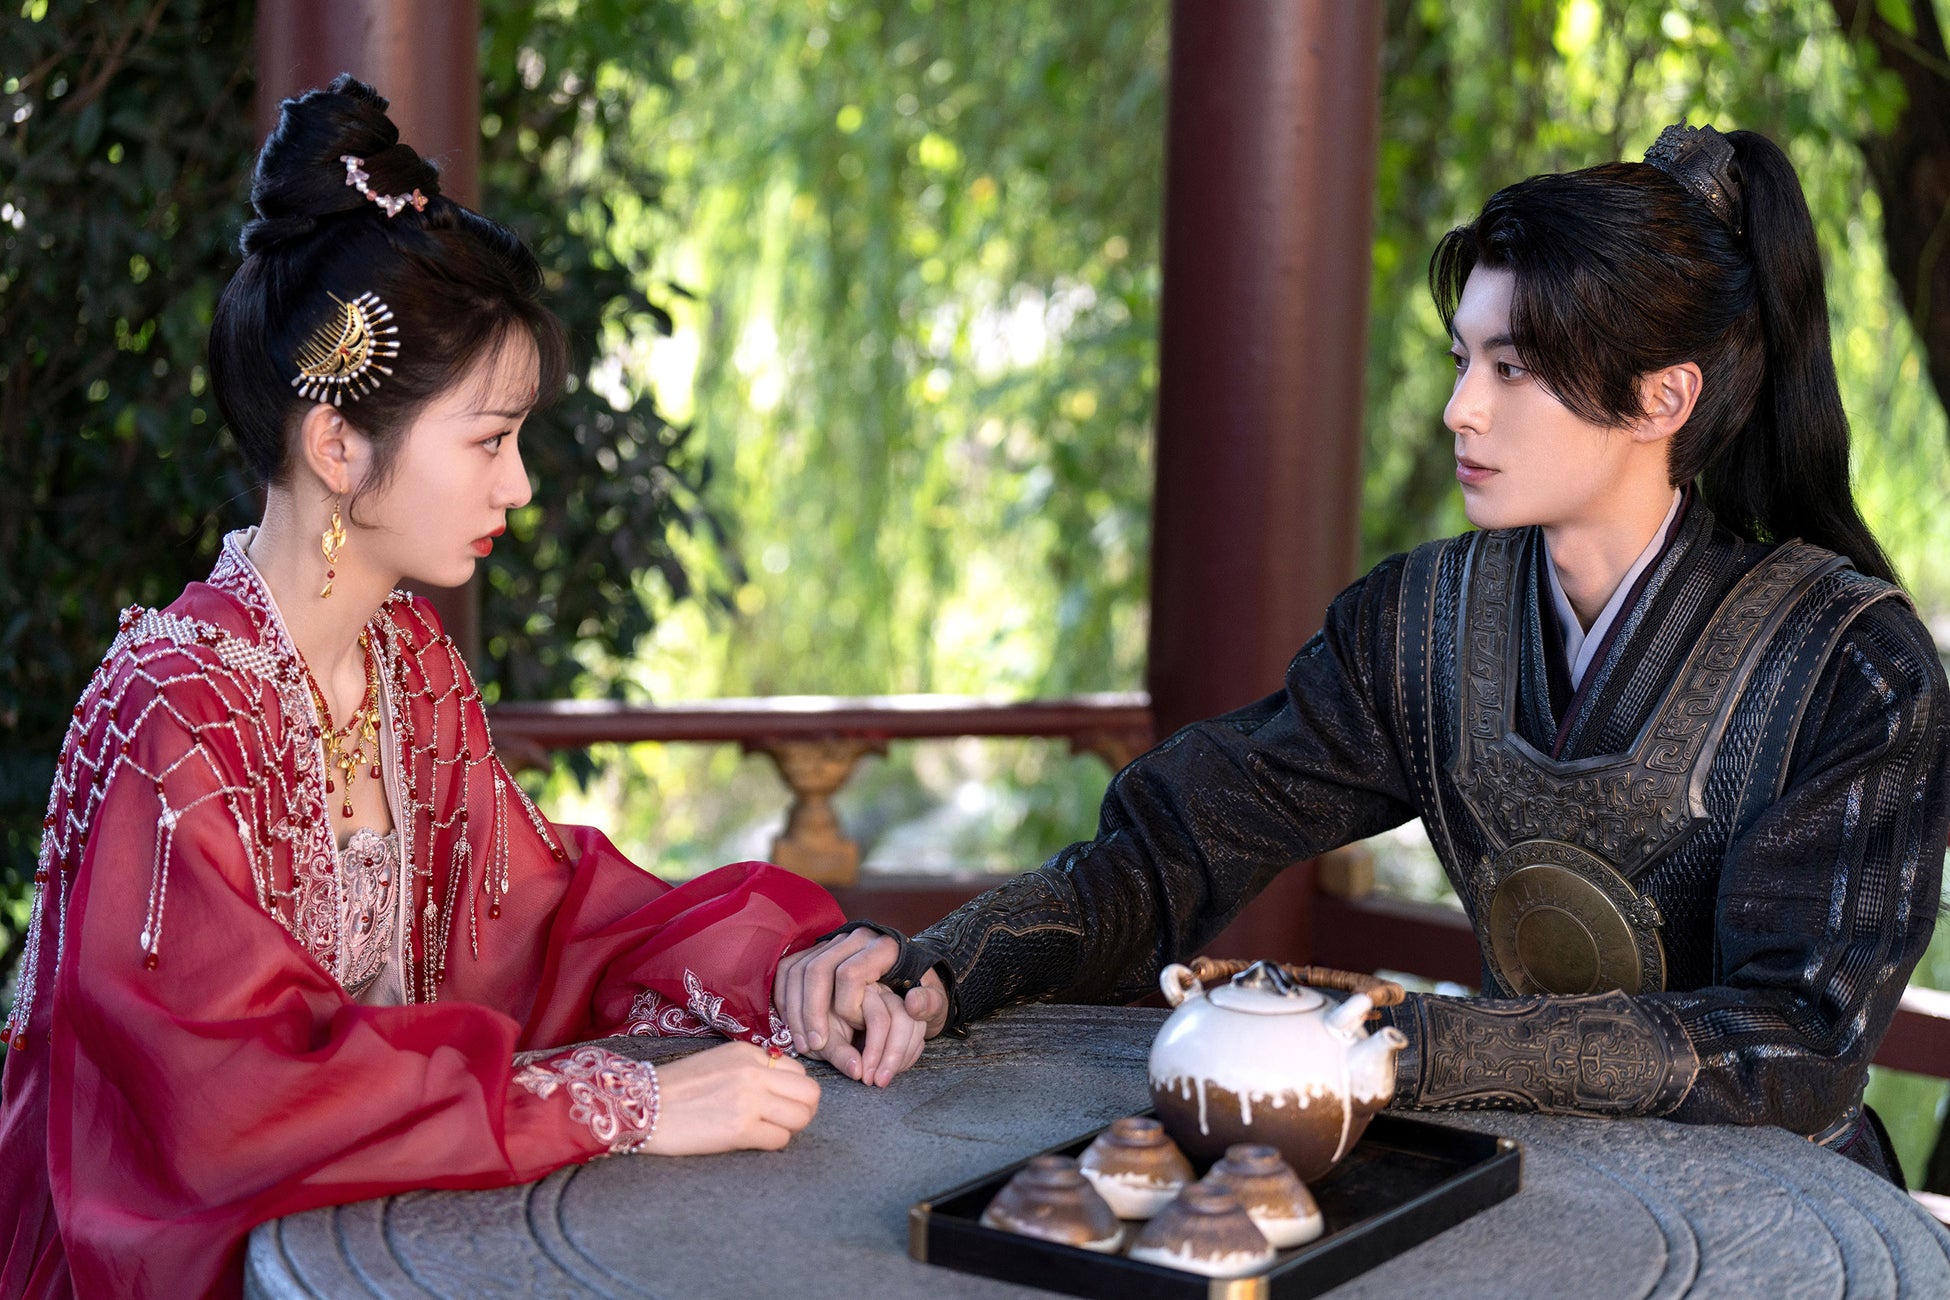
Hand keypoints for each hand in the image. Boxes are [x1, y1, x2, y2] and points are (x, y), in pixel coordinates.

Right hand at [636, 1041, 819, 1154]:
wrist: (643, 1106)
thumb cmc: (678, 1088)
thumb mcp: (720, 1061)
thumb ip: (753, 1068)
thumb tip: (782, 1087)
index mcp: (749, 1053)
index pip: (798, 1072)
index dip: (794, 1091)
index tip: (780, 1102)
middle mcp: (754, 1072)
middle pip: (810, 1093)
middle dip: (803, 1110)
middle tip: (786, 1120)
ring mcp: (749, 1100)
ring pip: (801, 1117)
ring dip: (789, 1128)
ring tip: (768, 1130)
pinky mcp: (741, 1129)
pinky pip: (780, 1139)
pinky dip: (771, 1143)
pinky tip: (752, 1140)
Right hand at [774, 930, 949, 1083]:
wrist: (912, 974)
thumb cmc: (922, 992)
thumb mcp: (935, 1000)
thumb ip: (929, 1005)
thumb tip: (913, 1004)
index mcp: (884, 946)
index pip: (849, 973)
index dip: (841, 1007)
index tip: (841, 1036)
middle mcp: (856, 937)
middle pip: (817, 968)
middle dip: (810, 1012)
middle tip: (814, 1046)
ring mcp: (835, 941)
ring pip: (799, 968)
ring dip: (795, 1009)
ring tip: (804, 1043)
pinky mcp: (818, 949)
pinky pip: (789, 969)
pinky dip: (786, 998)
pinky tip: (793, 1025)